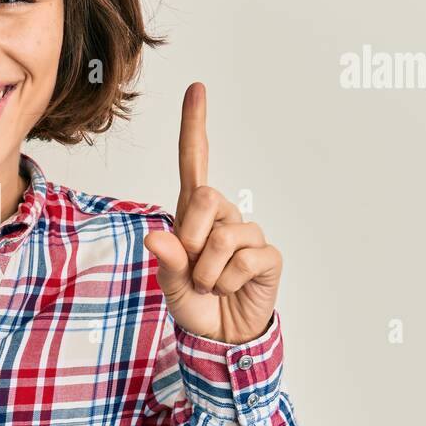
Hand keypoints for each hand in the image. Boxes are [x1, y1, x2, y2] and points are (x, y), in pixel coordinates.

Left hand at [144, 82, 281, 344]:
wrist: (221, 336)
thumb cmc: (193, 302)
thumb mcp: (170, 284)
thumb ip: (166, 260)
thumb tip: (157, 236)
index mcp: (193, 214)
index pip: (194, 162)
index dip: (195, 126)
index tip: (197, 88)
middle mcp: (223, 216)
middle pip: (206, 198)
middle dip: (191, 238)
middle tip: (193, 268)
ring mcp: (248, 234)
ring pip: (224, 238)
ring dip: (208, 272)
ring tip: (211, 285)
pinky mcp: (268, 255)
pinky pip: (245, 259)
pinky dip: (228, 282)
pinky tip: (232, 289)